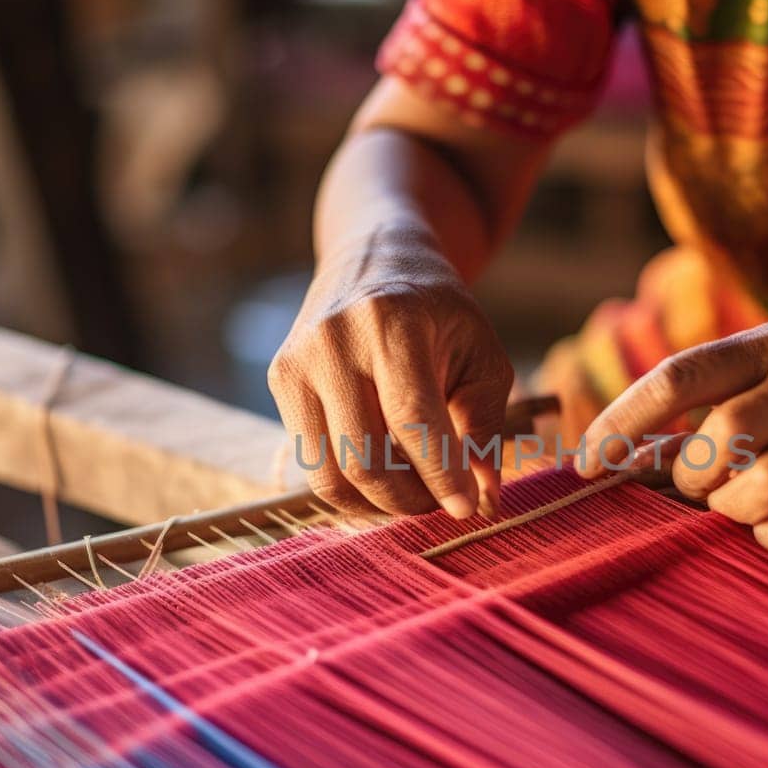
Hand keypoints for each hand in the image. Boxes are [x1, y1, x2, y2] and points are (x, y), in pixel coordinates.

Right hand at [270, 224, 512, 518]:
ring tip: (413, 493)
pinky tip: (384, 475)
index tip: (466, 509)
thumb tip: (486, 500)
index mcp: (392, 323)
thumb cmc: (438, 312)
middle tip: (440, 503)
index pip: (412, 418)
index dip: (441, 474)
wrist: (374, 258)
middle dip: (408, 498)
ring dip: (377, 502)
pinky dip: (351, 486)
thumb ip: (486, 424)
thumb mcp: (481, 353)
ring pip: (329, 473)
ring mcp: (297, 361)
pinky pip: (312, 462)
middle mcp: (334, 340)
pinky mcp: (280, 380)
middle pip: (364, 458)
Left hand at [577, 316, 767, 555]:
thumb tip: (641, 460)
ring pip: (747, 496)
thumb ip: (733, 393)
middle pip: (710, 447)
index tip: (584, 461)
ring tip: (757, 494)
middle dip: (693, 478)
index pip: (679, 380)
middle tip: (707, 481)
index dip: (621, 423)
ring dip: (734, 509)